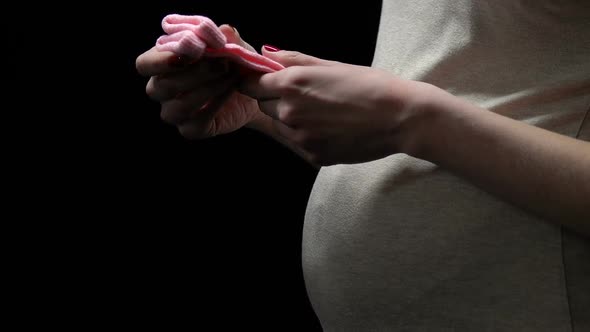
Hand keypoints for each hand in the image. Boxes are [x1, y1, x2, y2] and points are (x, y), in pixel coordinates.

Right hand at [135, 25, 262, 138]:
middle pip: (161, 86)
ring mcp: (175, 112)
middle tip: (222, 62)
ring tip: (230, 75)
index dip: (161, 60)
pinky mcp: (191, 129)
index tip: (190, 51)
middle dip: (194, 73)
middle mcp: (162, 90)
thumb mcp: (232, 45)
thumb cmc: (233, 62)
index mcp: (162, 64)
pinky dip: (215, 105)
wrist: (252, 90)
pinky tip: (230, 91)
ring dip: (207, 88)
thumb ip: (225, 36)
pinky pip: (196, 122)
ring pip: (178, 106)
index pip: (144, 64)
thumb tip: (224, 29)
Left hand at [240, 50, 433, 164]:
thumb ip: (294, 60)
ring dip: (290, 119)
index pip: (251, 84)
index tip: (266, 80)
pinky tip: (330, 128)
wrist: (400, 118)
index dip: (256, 81)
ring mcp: (300, 138)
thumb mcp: (331, 65)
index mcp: (292, 84)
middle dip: (275, 99)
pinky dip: (307, 136)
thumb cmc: (370, 86)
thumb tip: (267, 53)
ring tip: (323, 112)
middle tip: (306, 95)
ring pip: (280, 126)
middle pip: (263, 106)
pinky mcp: (313, 156)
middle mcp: (290, 112)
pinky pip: (297, 143)